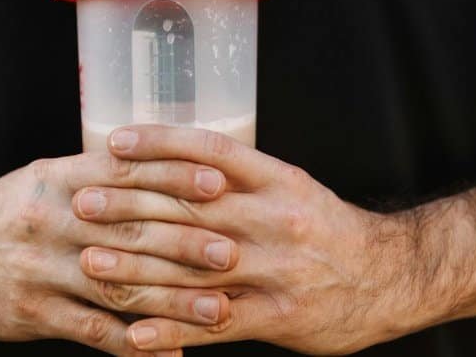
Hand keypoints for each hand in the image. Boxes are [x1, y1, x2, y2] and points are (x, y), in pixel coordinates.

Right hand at [0, 152, 241, 355]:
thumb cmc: (11, 210)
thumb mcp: (49, 177)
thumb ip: (104, 173)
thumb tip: (176, 161)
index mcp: (61, 178)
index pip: (126, 171)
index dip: (175, 176)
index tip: (220, 183)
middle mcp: (52, 219)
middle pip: (129, 230)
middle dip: (186, 242)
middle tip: (233, 253)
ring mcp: (40, 268)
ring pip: (117, 284)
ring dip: (173, 300)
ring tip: (219, 309)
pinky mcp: (30, 311)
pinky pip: (90, 329)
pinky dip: (133, 343)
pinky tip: (170, 351)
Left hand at [73, 127, 436, 353]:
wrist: (393, 277)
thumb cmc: (329, 228)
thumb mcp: (292, 187)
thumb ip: (239, 179)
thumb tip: (174, 163)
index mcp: (276, 180)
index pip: (209, 152)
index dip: (159, 144)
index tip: (114, 143)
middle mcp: (273, 219)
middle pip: (190, 210)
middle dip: (130, 206)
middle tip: (81, 203)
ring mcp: (275, 270)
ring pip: (194, 269)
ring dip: (137, 267)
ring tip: (90, 263)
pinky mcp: (278, 317)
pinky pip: (215, 325)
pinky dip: (172, 330)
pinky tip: (133, 333)